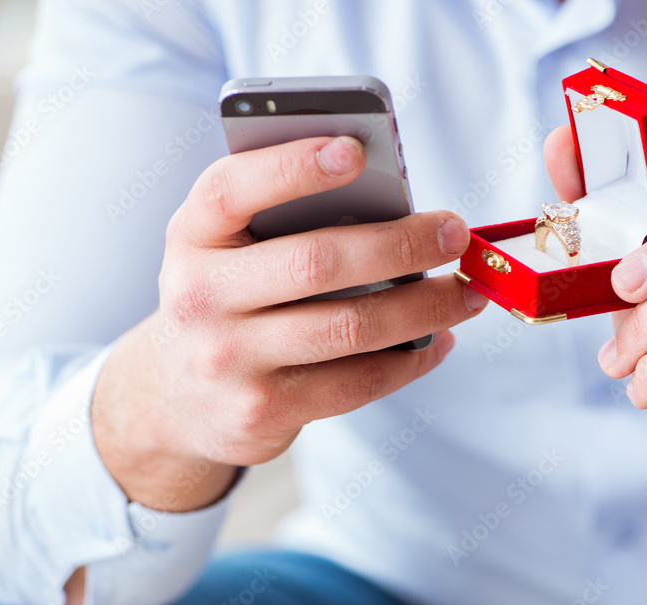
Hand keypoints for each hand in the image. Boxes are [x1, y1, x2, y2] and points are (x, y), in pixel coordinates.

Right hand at [92, 136, 486, 511]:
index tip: (356, 152)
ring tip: (467, 292)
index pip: (234, 190)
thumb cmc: (230, 298)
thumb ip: (285, 219)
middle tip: (455, 234)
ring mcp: (228, 360)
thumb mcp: (229, 247)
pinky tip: (438, 340)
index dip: (294, 168)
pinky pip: (356, 382)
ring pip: (350, 327)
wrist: (179, 398)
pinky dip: (411, 360)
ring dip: (426, 307)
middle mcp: (200, 296)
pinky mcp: (261, 412)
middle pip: (316, 263)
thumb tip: (399, 211)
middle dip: (401, 245)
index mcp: (194, 235)